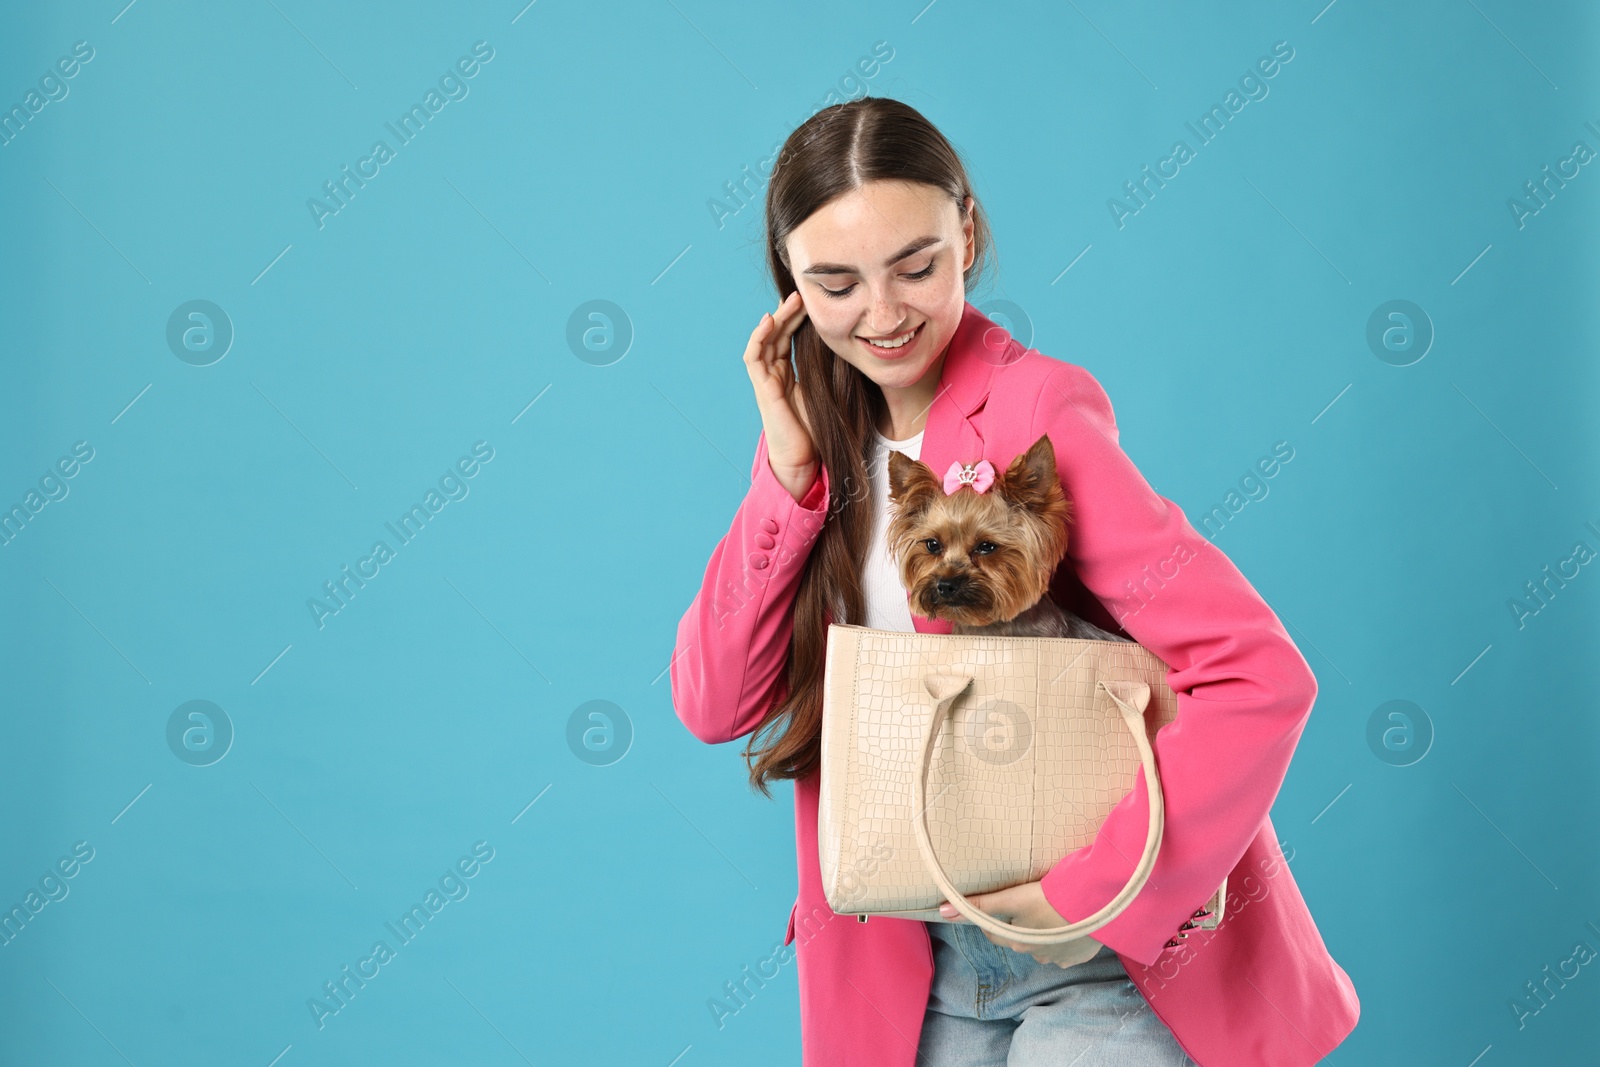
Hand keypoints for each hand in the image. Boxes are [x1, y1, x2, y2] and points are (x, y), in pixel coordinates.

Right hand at [742, 290, 815, 500]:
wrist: (804, 461)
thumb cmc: (817, 433)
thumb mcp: (829, 394)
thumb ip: (832, 373)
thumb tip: (853, 351)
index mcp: (787, 376)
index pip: (788, 339)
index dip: (796, 319)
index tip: (812, 302)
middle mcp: (774, 375)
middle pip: (777, 335)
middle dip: (789, 313)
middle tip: (803, 293)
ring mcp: (765, 381)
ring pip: (766, 340)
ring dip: (777, 318)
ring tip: (792, 300)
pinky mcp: (762, 388)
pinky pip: (754, 356)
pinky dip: (759, 336)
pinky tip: (770, 319)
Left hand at [938, 881, 1103, 968]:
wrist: (1094, 906)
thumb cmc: (1051, 899)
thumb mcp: (1013, 898)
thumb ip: (980, 904)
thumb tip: (942, 911)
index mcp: (1016, 940)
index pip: (993, 931)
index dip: (993, 916)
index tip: (1000, 903)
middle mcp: (1035, 955)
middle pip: (1019, 938)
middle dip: (1020, 924)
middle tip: (1030, 903)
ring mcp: (1058, 958)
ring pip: (1042, 945)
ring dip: (1043, 932)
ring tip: (1051, 911)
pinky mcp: (1078, 957)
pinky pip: (1066, 949)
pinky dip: (1065, 938)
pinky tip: (1069, 924)